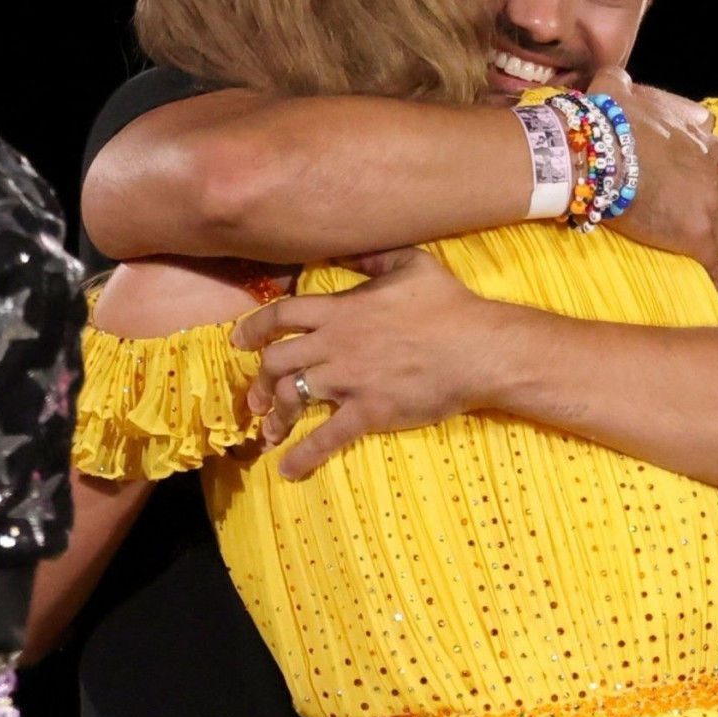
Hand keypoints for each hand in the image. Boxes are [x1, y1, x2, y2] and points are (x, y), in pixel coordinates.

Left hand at [232, 248, 491, 478]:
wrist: (478, 348)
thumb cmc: (449, 304)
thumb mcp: (410, 263)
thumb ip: (370, 257)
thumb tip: (343, 247)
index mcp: (342, 310)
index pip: (281, 316)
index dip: (254, 328)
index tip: (239, 341)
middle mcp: (336, 344)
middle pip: (277, 361)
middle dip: (258, 379)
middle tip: (253, 395)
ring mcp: (350, 379)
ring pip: (292, 397)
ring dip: (274, 416)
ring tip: (268, 430)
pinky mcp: (369, 411)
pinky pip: (326, 437)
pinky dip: (303, 455)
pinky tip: (288, 469)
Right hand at [586, 67, 717, 288]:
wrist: (599, 154)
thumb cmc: (605, 120)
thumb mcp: (613, 89)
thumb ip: (619, 83)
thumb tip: (611, 76)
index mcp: (694, 132)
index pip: (716, 146)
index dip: (708, 160)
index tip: (698, 168)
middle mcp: (709, 166)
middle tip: (701, 210)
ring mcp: (707, 202)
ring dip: (717, 234)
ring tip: (703, 247)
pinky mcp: (697, 237)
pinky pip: (712, 264)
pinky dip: (712, 274)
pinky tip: (710, 285)